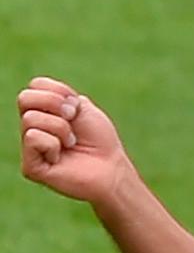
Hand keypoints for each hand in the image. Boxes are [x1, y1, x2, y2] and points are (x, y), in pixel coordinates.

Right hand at [17, 76, 130, 204]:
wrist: (110, 166)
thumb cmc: (99, 139)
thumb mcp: (82, 108)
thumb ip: (59, 97)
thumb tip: (35, 95)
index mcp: (44, 112)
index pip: (34, 85)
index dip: (58, 90)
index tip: (76, 106)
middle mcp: (32, 128)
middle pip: (24, 98)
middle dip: (55, 104)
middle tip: (72, 119)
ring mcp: (29, 147)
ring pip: (30, 118)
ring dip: (60, 128)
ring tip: (71, 142)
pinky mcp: (29, 166)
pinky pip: (32, 138)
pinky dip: (53, 144)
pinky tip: (60, 156)